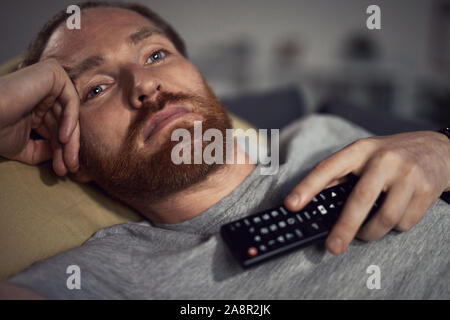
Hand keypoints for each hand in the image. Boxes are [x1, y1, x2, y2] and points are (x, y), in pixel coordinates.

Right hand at [0, 59, 79, 175]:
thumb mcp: (24, 146)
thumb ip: (45, 150)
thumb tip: (65, 156)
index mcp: (36, 105)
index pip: (57, 128)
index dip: (61, 150)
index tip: (64, 171)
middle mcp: (43, 92)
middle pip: (65, 122)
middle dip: (68, 148)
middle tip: (70, 168)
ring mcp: (49, 81)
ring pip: (70, 114)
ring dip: (71, 141)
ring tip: (68, 161)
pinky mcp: (52, 73)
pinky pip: (71, 99)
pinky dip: (70, 120)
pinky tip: (63, 138)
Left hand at [284, 131, 449, 254]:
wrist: (437, 149)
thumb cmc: (391, 155)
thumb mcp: (363, 155)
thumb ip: (340, 174)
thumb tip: (312, 200)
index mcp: (360, 150)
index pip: (328, 168)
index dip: (307, 188)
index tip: (291, 205)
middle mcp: (383, 160)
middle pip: (359, 200)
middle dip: (343, 228)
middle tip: (332, 247)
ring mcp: (407, 174)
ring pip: (385, 219)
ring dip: (371, 233)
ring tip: (365, 233)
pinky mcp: (426, 190)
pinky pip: (404, 223)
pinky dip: (395, 228)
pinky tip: (393, 216)